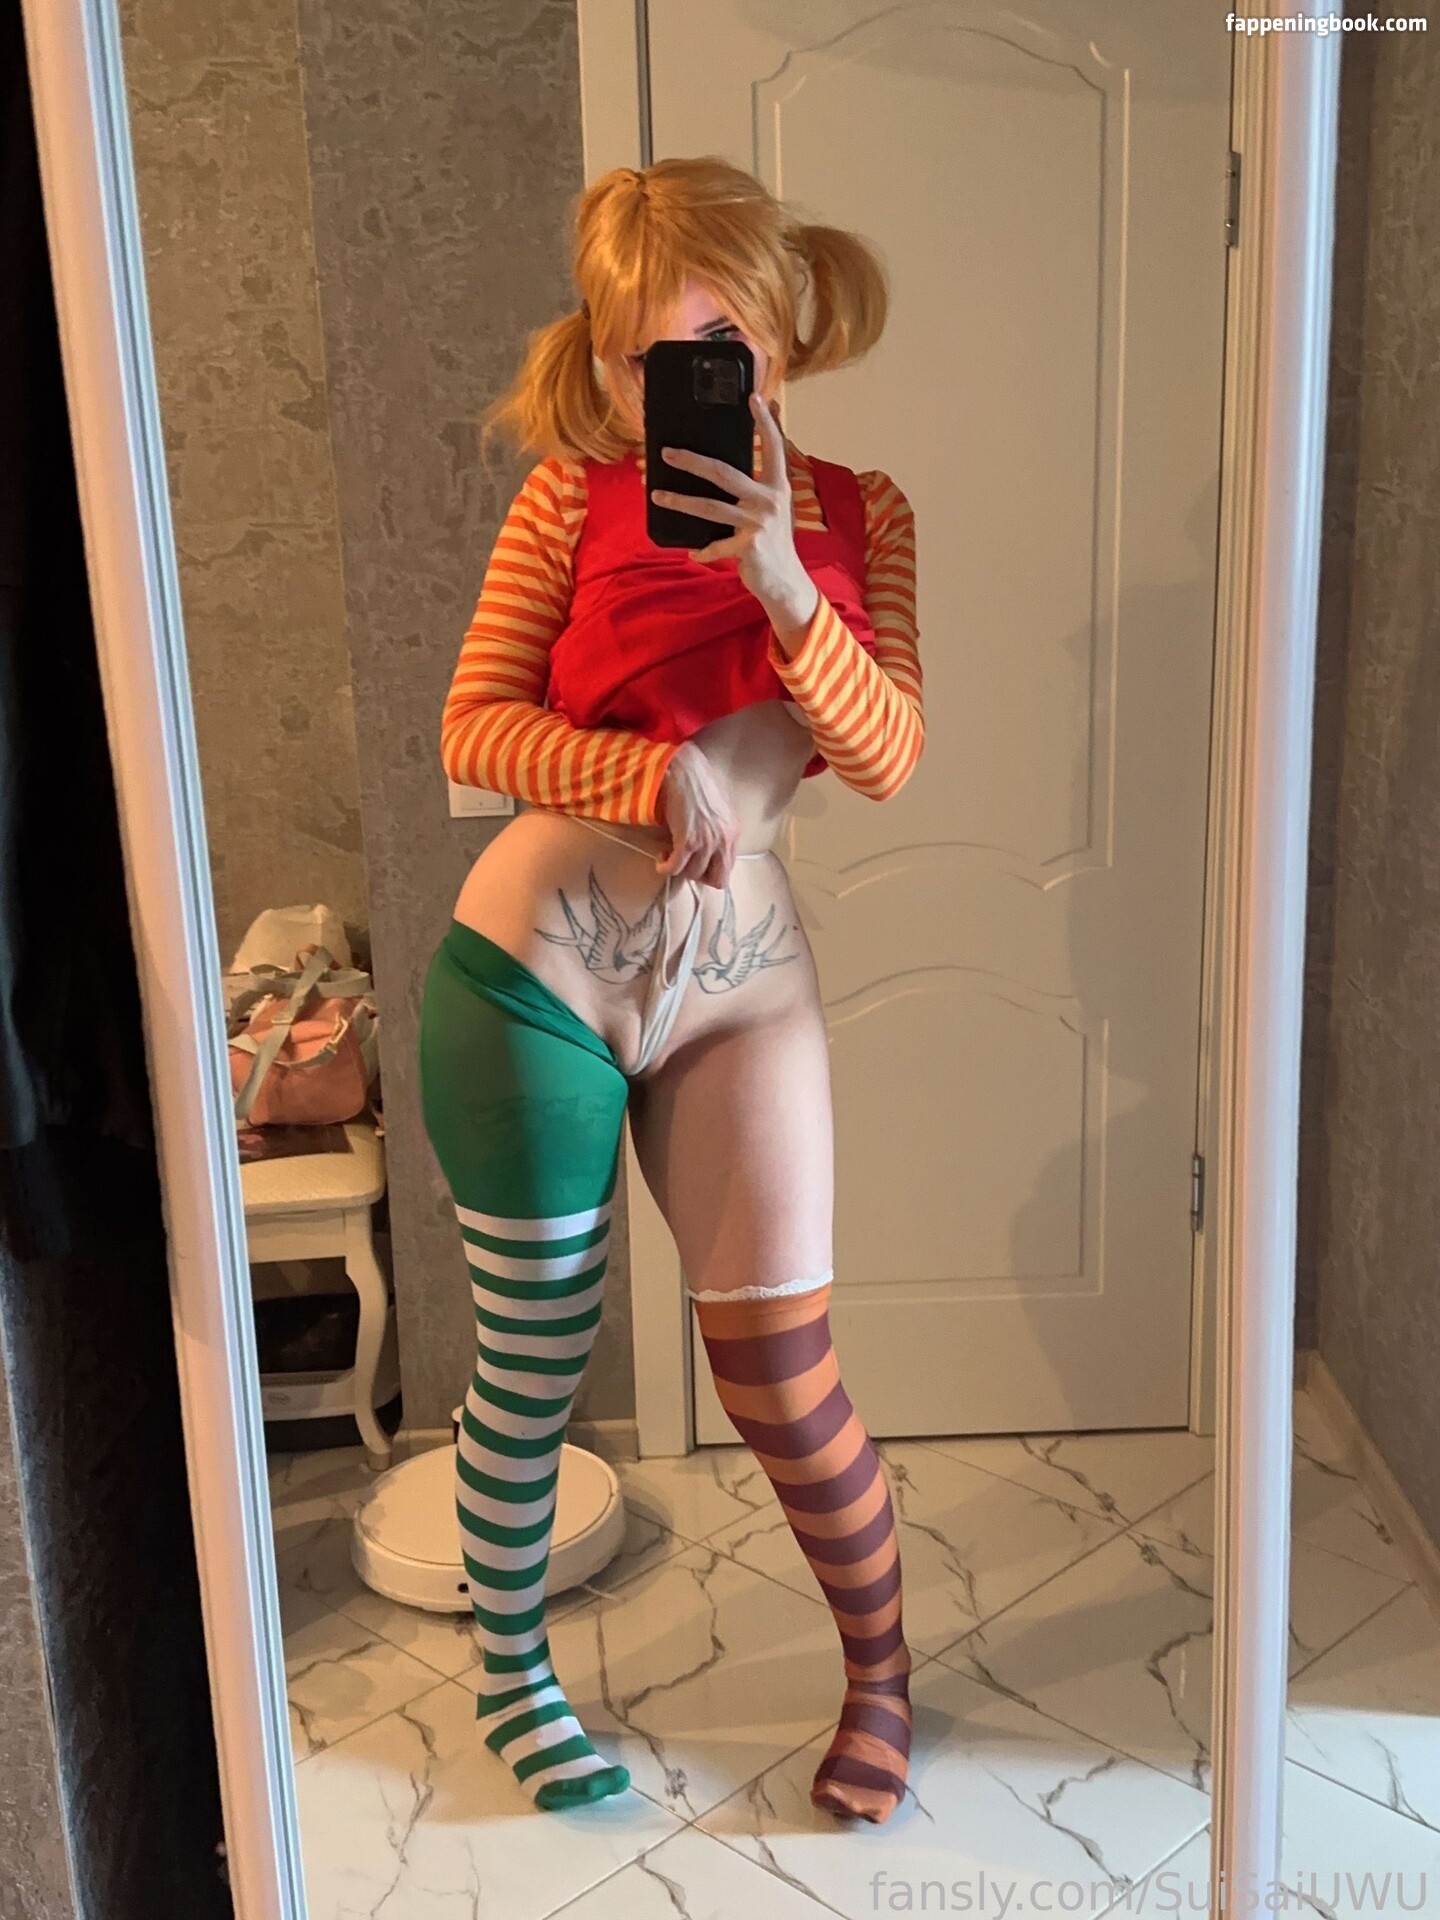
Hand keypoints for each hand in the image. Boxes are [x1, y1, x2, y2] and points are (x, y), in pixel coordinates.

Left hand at [649, 392, 819, 646]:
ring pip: (710, 507)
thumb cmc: (774, 540)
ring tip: (657, 496)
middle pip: (723, 472)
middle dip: (692, 461)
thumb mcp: (774, 506)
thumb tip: (749, 451)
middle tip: (667, 453)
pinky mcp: (748, 547)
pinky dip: (703, 550)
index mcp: (777, 486)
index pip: (773, 446)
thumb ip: (764, 478)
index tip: (753, 397)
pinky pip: (716, 546)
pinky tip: (692, 552)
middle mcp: (770, 500)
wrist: (786, 581)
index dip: (765, 421)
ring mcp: (758, 523)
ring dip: (680, 502)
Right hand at [655, 740, 739, 888]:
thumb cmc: (697, 783)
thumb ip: (717, 832)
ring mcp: (707, 842)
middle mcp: (724, 841)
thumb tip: (707, 850)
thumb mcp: (717, 810)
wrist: (682, 770)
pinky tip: (661, 859)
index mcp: (733, 833)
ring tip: (669, 854)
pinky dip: (665, 867)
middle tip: (684, 863)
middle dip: (698, 876)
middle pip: (716, 879)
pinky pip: (675, 867)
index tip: (696, 864)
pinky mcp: (688, 841)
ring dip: (679, 868)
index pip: (727, 869)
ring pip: (693, 874)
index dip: (710, 872)